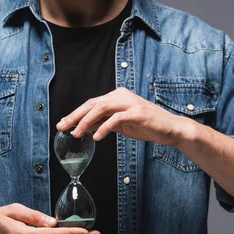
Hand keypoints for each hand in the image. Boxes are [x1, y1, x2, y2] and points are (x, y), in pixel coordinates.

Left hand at [56, 87, 195, 146]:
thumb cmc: (146, 126)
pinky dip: (104, 128)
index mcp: (117, 96)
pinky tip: (97, 137)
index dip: (75, 114)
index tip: (62, 124)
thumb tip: (84, 127)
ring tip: (77, 133)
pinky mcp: (137, 113)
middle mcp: (122, 96)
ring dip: (86, 122)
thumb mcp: (121, 125)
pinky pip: (116, 119)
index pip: (91, 103)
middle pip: (92, 104)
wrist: (171, 129)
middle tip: (62, 127)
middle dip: (75, 116)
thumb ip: (104, 123)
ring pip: (101, 108)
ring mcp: (130, 103)